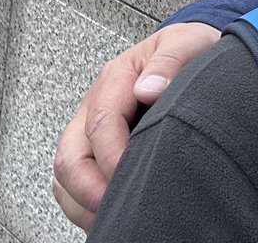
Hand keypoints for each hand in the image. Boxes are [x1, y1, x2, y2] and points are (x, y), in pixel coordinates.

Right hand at [52, 22, 220, 230]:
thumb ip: (168, 62)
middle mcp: (95, 104)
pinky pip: (73, 184)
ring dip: (85, 201)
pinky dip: (85, 204)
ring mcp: (89, 127)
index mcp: (116, 78)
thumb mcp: (186, 44)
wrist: (191, 51)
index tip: (137, 177)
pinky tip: (111, 211)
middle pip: (70, 156)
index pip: (101, 124)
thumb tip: (148, 89)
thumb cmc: (188, 50)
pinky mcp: (93, 147)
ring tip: (117, 213)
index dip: (114, 158)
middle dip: (90, 189)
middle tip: (121, 207)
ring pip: (66, 175)